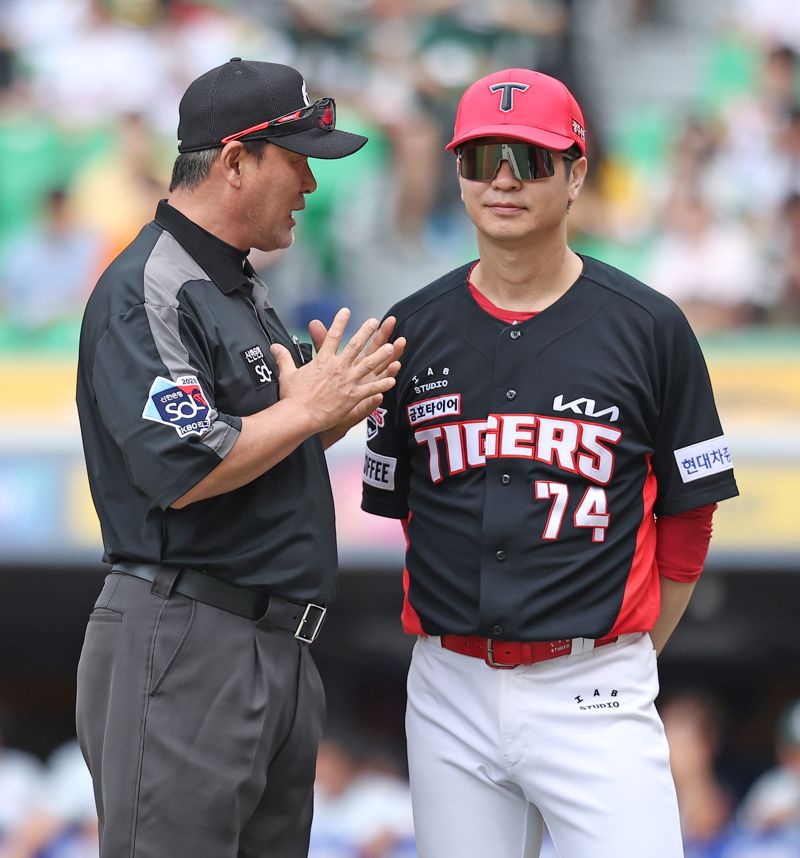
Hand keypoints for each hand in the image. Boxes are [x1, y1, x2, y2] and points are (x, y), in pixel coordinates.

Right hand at [269, 308, 400, 436]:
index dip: (340, 322)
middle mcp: (337, 368)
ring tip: (391, 347)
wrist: (299, 416)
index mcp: (323, 361)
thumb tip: (274, 346)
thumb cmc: (292, 397)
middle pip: (355, 346)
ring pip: (368, 365)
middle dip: (366, 332)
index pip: (332, 336)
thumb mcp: (287, 374)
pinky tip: (392, 380)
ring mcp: (347, 381)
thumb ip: (284, 357)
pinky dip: (382, 384)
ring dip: (381, 356)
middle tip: (375, 322)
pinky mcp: (353, 396)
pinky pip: (371, 389)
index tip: (346, 311)